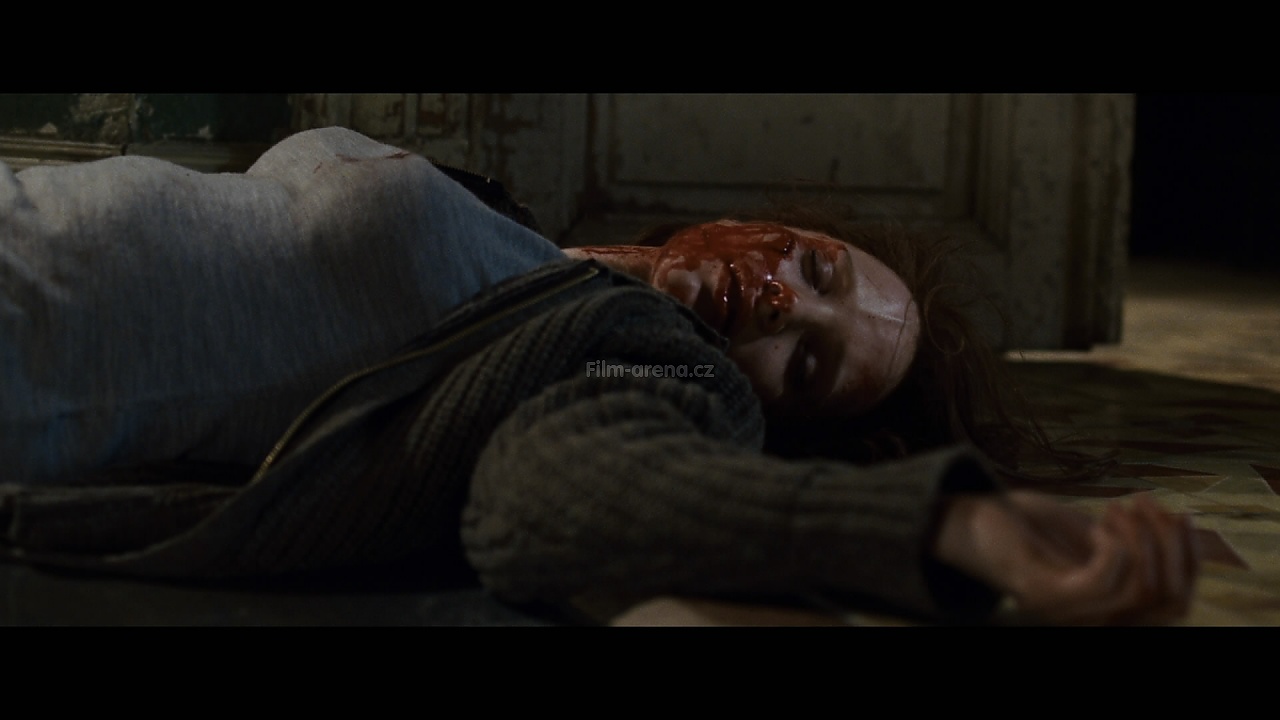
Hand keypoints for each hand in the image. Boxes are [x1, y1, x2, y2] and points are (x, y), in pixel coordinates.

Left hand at [932, 490, 1200, 624]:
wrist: (967, 521)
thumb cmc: (1028, 527)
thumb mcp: (1090, 533)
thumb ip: (1130, 540)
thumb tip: (1181, 527)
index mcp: (1108, 609)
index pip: (1175, 606)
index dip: (1192, 562)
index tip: (1185, 515)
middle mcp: (1090, 620)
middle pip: (1169, 604)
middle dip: (1174, 547)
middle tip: (1151, 503)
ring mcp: (1065, 612)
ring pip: (1140, 593)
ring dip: (1142, 538)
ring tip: (1121, 504)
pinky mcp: (1043, 594)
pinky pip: (1103, 583)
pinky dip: (1114, 546)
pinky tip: (1099, 520)